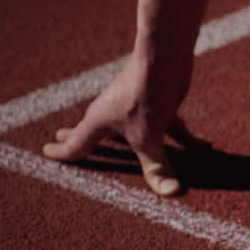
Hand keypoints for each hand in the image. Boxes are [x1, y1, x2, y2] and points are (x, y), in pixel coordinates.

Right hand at [43, 57, 205, 195]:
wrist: (164, 58)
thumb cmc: (145, 95)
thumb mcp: (148, 137)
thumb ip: (156, 166)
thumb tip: (169, 192)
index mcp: (98, 123)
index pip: (75, 144)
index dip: (61, 153)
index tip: (46, 153)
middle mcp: (113, 114)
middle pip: (94, 132)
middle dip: (78, 138)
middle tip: (59, 138)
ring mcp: (135, 108)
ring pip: (133, 132)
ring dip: (134, 145)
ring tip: (126, 150)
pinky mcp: (159, 104)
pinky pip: (169, 128)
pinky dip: (184, 139)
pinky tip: (204, 147)